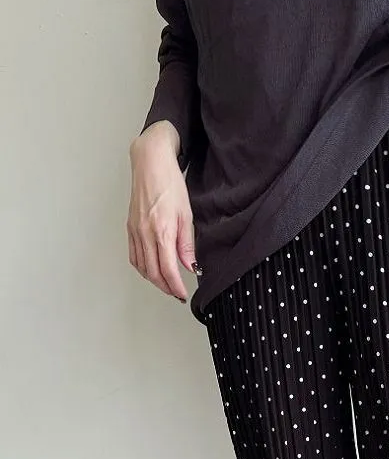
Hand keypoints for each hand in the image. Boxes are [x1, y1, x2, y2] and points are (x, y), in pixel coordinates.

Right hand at [127, 121, 195, 302]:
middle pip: (153, 273)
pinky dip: (142, 267)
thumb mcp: (187, 215)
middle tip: (176, 293)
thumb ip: (186, 244)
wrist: (150, 163)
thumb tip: (190, 266)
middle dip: (165, 287)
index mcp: (162, 231)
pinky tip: (151, 269)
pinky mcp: (129, 227)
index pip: (168, 270)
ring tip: (166, 284)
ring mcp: (135, 231)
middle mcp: (145, 233)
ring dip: (154, 280)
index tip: (183, 294)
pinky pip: (133, 255)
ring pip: (141, 266)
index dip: (176, 287)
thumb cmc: (170, 184)